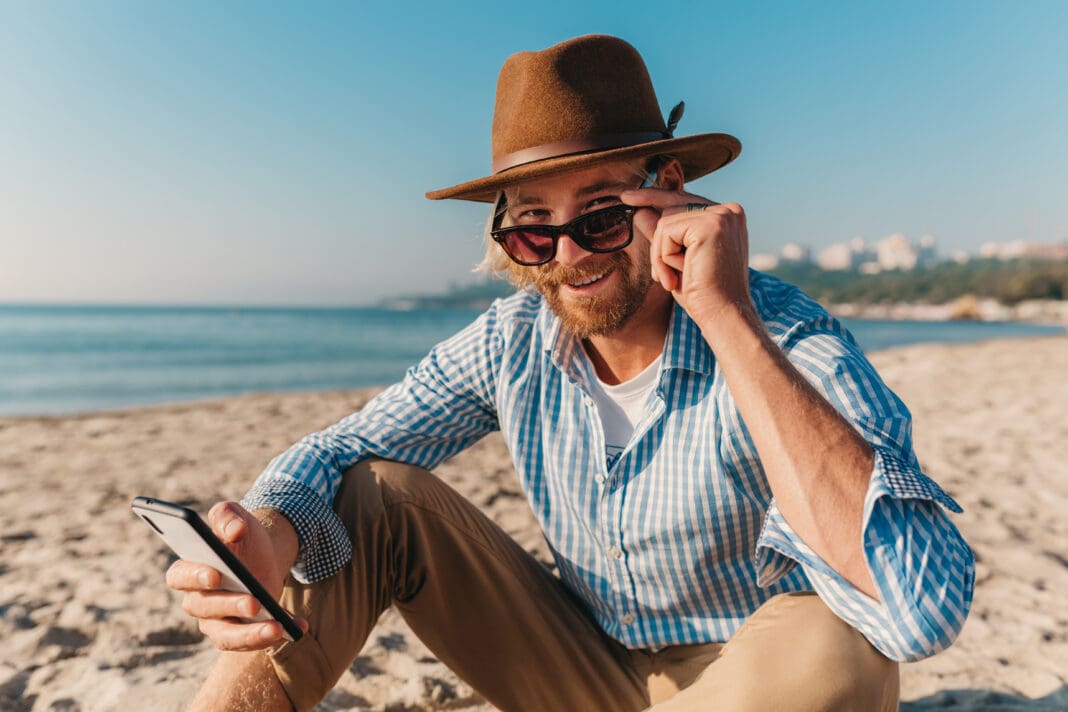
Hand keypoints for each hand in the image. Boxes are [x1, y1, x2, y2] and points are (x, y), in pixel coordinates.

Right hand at [165, 502, 306, 650]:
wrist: (262, 554)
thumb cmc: (241, 535)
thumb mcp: (235, 516)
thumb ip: (228, 516)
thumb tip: (235, 530)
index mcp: (189, 568)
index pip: (180, 576)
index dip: (194, 577)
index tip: (215, 574)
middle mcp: (197, 599)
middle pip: (205, 608)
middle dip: (230, 606)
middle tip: (254, 603)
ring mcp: (216, 621)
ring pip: (226, 636)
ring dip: (250, 634)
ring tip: (277, 627)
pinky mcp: (238, 633)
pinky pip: (251, 641)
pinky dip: (273, 636)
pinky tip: (298, 626)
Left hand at [621, 187, 752, 325]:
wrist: (722, 316)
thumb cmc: (702, 294)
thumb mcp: (676, 258)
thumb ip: (661, 233)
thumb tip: (638, 210)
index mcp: (726, 217)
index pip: (683, 199)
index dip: (653, 197)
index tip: (626, 197)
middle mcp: (728, 211)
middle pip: (671, 207)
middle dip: (658, 244)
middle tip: (665, 277)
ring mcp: (722, 216)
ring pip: (665, 220)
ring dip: (661, 254)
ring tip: (674, 278)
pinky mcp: (711, 225)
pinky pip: (667, 230)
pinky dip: (665, 256)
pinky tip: (680, 274)